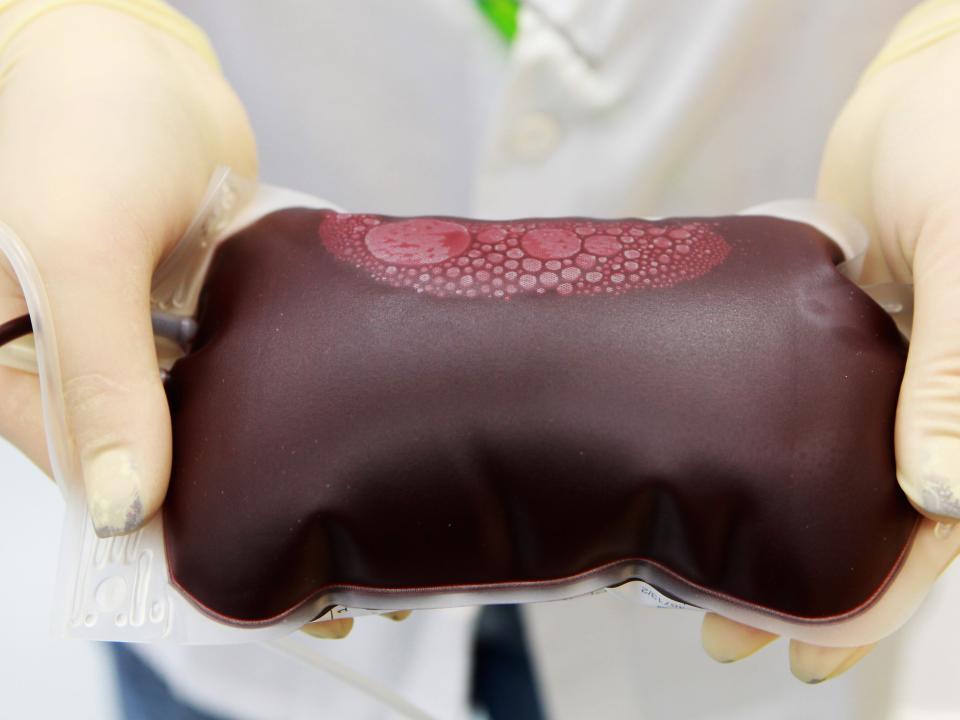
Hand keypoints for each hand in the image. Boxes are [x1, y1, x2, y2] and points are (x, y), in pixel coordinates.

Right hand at [0, 5, 255, 533]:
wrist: (145, 57)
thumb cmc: (86, 125)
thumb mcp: (76, 252)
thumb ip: (94, 378)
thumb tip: (118, 504)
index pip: (66, 459)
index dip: (137, 493)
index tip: (217, 517)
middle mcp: (50, 353)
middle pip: (123, 441)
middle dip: (189, 458)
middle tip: (265, 487)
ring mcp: (116, 335)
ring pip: (173, 410)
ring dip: (222, 421)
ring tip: (285, 443)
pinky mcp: (169, 311)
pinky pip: (205, 365)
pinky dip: (240, 379)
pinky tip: (282, 392)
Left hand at [701, 31, 959, 681]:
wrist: (927, 79)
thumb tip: (941, 495)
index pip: (934, 532)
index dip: (876, 603)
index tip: (811, 655)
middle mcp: (938, 400)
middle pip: (867, 517)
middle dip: (799, 582)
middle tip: (724, 631)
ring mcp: (881, 369)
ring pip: (823, 469)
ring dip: (764, 517)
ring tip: (693, 570)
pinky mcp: (830, 332)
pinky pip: (797, 404)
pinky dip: (755, 441)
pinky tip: (703, 467)